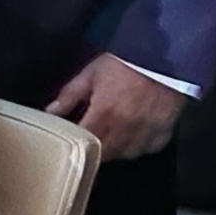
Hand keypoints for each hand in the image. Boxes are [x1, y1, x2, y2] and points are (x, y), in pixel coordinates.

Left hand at [46, 53, 186, 161]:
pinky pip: (145, 150)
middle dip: (92, 150)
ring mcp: (146, 135)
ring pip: (124, 155)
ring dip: (113, 150)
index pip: (83, 143)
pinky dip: (135, 147)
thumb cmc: (125, 64)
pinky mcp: (163, 135)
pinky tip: (130, 136)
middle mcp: (125, 130)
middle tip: (86, 139)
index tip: (68, 141)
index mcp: (104, 115)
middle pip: (103, 154)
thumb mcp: (91, 74)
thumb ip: (70, 95)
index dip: (74, 144)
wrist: (165, 59)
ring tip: (107, 136)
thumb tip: (50, 112)